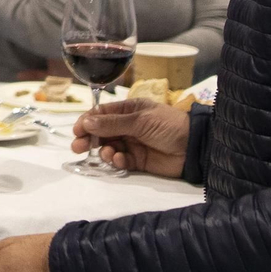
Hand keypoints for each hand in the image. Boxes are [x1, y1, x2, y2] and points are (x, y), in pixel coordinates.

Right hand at [72, 99, 188, 177]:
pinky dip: (117, 161)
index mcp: (129, 110)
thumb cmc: (169, 125)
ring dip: (105, 151)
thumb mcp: (140, 120)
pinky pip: (121, 161)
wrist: (194, 147)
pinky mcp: (138, 161)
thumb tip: (87, 123)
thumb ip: (113, 123)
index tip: (76, 131)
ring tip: (108, 154)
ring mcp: (133, 143)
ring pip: (109, 148)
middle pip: (102, 132)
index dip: (88, 122)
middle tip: (78, 147)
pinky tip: (121, 160)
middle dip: (90, 139)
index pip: (102, 114)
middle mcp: (129, 126)